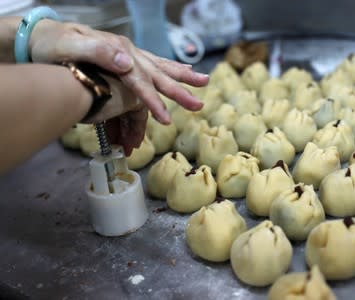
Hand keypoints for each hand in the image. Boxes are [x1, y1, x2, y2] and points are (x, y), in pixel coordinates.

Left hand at [29, 19, 208, 123]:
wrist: (39, 37)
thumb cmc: (50, 44)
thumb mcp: (68, 46)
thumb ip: (98, 52)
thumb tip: (127, 61)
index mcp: (117, 52)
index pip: (141, 82)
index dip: (155, 102)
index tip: (166, 120)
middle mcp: (126, 54)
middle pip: (158, 75)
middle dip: (180, 90)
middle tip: (200, 102)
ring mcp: (124, 58)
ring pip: (157, 72)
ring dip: (178, 82)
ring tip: (200, 84)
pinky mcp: (120, 63)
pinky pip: (146, 73)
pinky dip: (163, 76)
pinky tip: (176, 74)